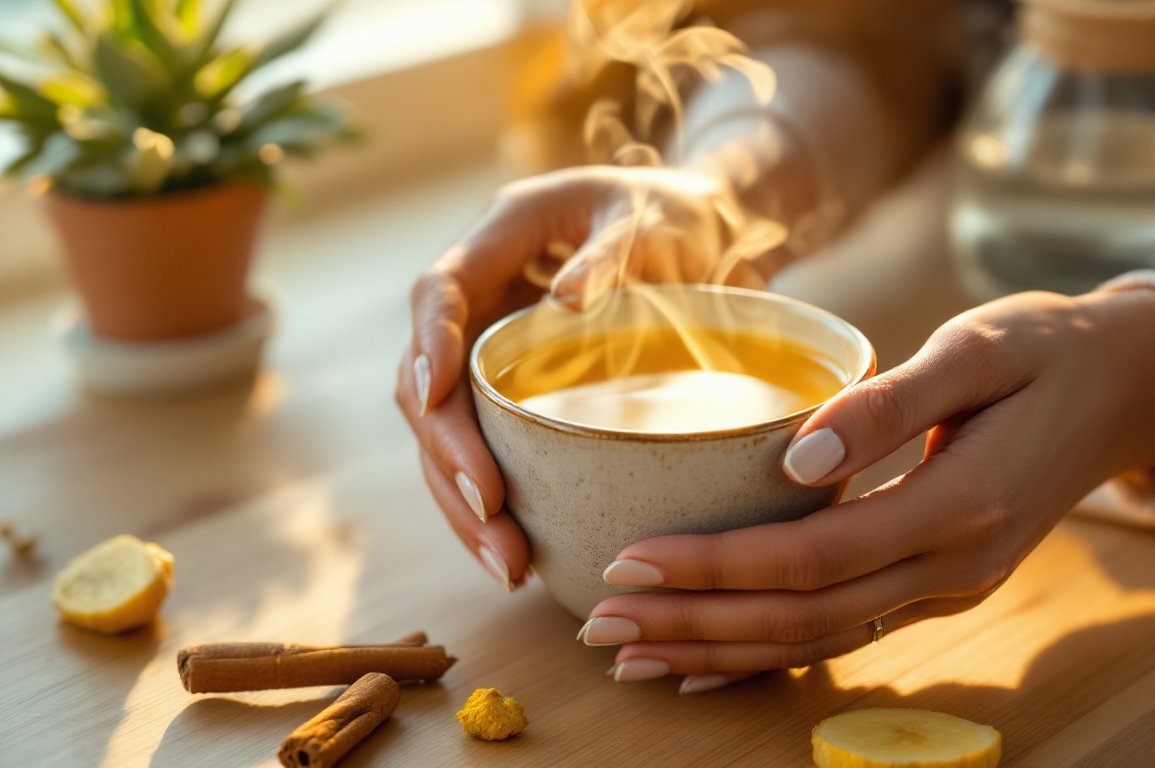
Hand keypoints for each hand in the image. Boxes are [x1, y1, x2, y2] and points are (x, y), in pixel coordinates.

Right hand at [396, 165, 765, 589]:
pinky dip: (492, 506)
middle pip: (431, 382)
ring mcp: (491, 352)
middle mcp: (483, 301)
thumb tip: (564, 303)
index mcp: (503, 238)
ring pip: (447, 434)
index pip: (440, 290)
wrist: (705, 239)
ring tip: (506, 563)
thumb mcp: (654, 220)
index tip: (433, 393)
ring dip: (464, 501)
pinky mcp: (514, 395)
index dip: (428, 341)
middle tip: (489, 513)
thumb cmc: (677, 216)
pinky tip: (515, 557)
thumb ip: (611, 252)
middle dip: (450, 453)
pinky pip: (485, 454)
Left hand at [577, 289, 1154, 692]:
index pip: (810, 557)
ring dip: (720, 652)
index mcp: (960, 507)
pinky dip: (771, 654)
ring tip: (631, 657)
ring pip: (819, 641)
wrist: (1126, 388)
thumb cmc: (1045, 350)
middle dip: (694, 626)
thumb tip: (799, 455)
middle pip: (802, 619)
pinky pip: (844, 634)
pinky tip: (710, 664)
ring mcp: (951, 587)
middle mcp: (954, 568)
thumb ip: (890, 404)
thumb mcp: (976, 349)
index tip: (629, 559)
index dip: (715, 567)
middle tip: (602, 627)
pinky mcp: (942, 585)